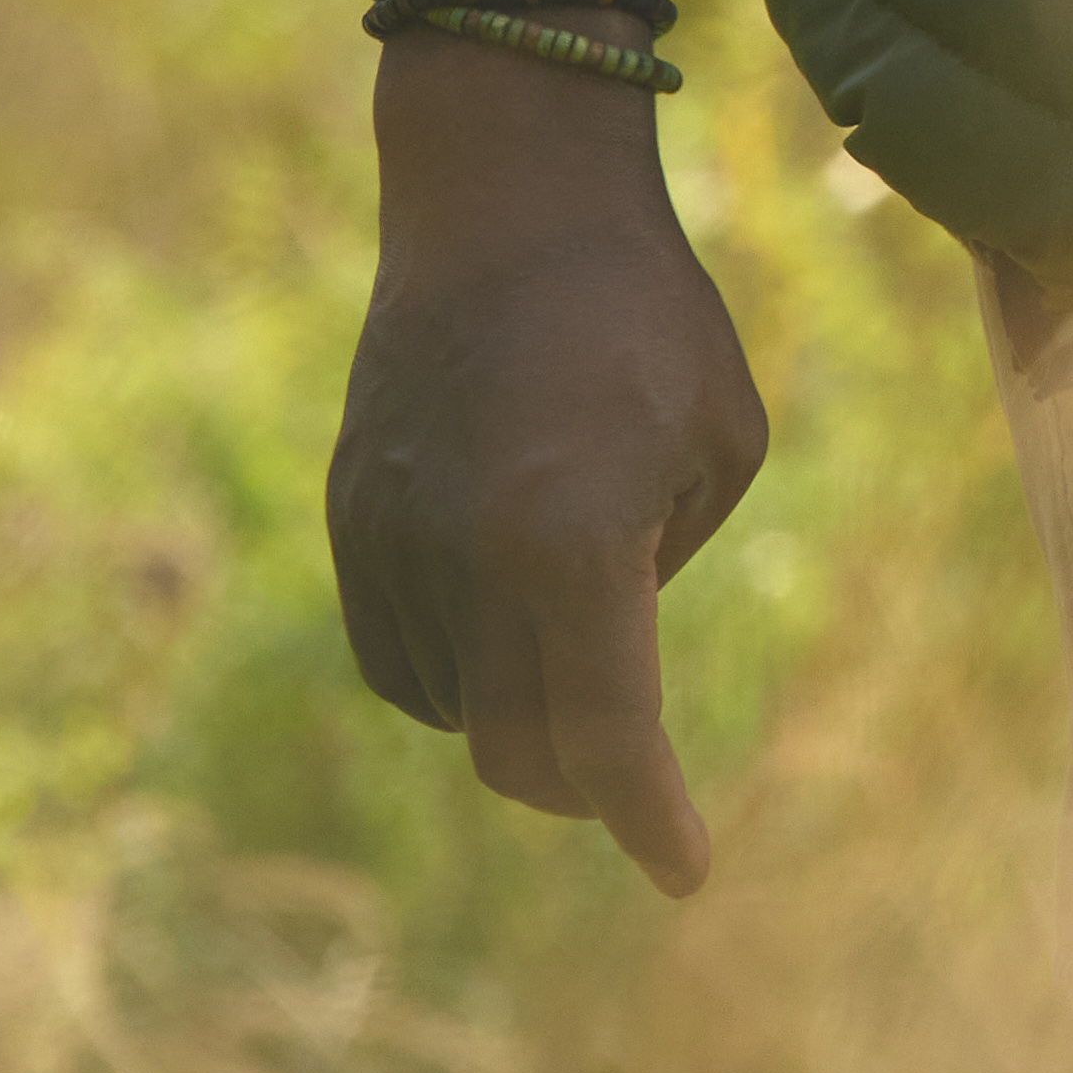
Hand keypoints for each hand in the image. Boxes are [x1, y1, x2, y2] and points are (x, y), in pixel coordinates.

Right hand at [324, 43, 771, 890]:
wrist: (505, 204)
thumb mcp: (721, 446)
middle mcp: (466, 561)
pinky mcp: (351, 524)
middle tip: (641, 786)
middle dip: (589, 788)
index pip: (608, 736)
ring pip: (459, 709)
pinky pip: (403, 659)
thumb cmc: (649, 314)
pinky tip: (509, 619)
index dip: (650, 818)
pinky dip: (461, 672)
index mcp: (572, 544)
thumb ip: (661, 571)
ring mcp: (392, 546)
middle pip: (520, 752)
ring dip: (524, 713)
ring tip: (582, 631)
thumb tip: (603, 654)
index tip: (686, 868)